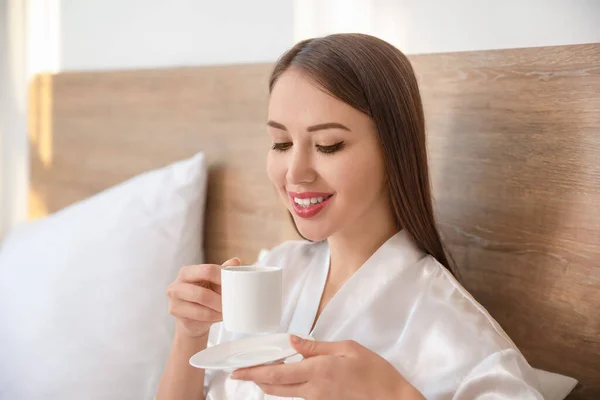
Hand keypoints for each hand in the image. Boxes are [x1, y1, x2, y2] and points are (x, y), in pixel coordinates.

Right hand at [167, 257, 240, 337]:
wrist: (193, 319)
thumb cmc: (204, 295)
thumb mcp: (214, 282)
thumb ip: (223, 271)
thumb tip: (236, 261)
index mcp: (187, 272)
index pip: (207, 271)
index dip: (222, 278)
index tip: (234, 285)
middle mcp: (176, 285)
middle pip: (202, 293)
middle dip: (220, 300)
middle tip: (232, 303)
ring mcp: (174, 301)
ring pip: (201, 306)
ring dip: (218, 309)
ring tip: (227, 310)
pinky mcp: (176, 313)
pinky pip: (199, 316)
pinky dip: (213, 316)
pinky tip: (219, 316)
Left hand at [231, 336, 424, 398]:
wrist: (392, 399)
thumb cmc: (375, 372)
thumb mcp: (347, 349)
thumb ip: (316, 347)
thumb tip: (292, 341)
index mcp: (317, 372)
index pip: (276, 375)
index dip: (253, 374)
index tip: (236, 371)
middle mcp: (312, 389)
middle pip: (274, 388)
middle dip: (254, 380)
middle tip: (240, 372)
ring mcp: (317, 399)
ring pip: (284, 393)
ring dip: (269, 383)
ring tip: (259, 371)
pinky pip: (298, 394)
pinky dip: (285, 385)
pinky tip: (286, 375)